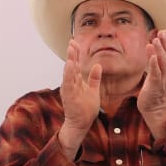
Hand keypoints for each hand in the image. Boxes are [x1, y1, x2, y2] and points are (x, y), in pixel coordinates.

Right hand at [57, 39, 99, 158]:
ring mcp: (69, 89)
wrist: (81, 123)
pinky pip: (68, 82)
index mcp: (76, 81)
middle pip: (72, 65)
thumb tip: (97, 65)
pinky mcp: (69, 95)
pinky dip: (68, 73)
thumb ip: (94, 78)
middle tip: (72, 41)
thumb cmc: (86, 108)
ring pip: (69, 72)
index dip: (76, 53)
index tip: (76, 42)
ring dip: (70, 60)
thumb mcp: (93, 90)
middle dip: (72, 53)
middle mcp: (70, 83)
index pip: (76, 64)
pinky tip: (70, 65)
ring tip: (71, 49)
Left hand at [137, 29, 165, 142]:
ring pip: (164, 64)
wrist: (155, 109)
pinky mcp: (155, 87)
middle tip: (162, 32)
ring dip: (160, 51)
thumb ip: (156, 63)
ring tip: (154, 40)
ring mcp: (163, 81)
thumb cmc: (154, 91)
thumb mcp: (157, 74)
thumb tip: (152, 49)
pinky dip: (154, 64)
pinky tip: (152, 56)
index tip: (163, 31)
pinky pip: (156, 74)